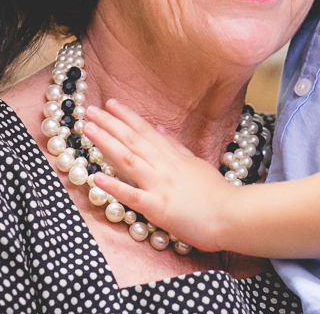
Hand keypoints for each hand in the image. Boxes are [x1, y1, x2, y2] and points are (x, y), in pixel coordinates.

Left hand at [83, 99, 242, 252]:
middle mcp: (164, 166)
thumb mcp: (196, 163)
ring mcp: (160, 185)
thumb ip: (176, 147)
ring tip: (88, 130)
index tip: (110, 103)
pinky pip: (132, 195)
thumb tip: (160, 129)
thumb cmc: (216, 193)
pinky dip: (114, 185)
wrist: (232, 216)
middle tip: (89, 110)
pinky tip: (96, 177)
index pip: (145, 130)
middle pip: (132, 140)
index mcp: (173, 156)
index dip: (126, 116)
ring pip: (128, 159)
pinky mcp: (158, 207)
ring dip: (106, 143)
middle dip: (109, 124)